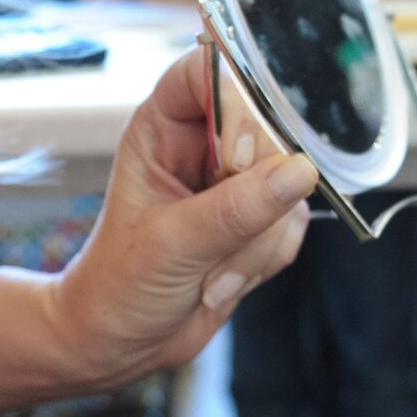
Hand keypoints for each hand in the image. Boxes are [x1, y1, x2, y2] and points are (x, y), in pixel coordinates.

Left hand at [52, 47, 317, 385]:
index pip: (210, 71)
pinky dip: (268, 258)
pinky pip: (296, 221)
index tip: (239, 157)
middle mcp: (204, 146)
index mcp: (164, 127)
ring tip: (211, 271)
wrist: (121, 344)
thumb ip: (235, 209)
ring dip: (258, 238)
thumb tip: (298, 172)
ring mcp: (237, 182)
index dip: (237, 100)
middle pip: (267, 126)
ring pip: (289, 182)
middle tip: (226, 229)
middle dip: (256, 191)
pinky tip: (225, 278)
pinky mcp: (262, 217)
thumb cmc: (117, 286)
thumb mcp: (170, 246)